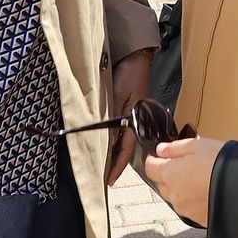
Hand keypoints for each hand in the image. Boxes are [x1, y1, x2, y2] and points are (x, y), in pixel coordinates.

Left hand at [107, 48, 152, 185]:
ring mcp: (130, 116)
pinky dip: (111, 138)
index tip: (108, 181)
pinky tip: (104, 141)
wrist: (136, 57)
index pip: (125, 150)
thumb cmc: (130, 74)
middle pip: (123, 148)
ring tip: (100, 164)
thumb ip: (111, 115)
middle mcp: (134, 122)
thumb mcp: (117, 95)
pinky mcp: (126, 109)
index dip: (116, 166)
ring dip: (112, 151)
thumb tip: (105, 136)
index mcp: (135, 121)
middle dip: (113, 163)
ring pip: (120, 140)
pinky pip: (118, 129)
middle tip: (101, 176)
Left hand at [144, 136, 223, 226]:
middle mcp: (174, 194)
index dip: (154, 160)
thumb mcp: (198, 145)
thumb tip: (161, 150)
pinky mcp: (198, 219)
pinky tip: (206, 191)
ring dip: (181, 188)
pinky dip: (193, 200)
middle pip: (162, 184)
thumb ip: (175, 147)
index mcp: (170, 174)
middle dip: (169, 174)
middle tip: (186, 165)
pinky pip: (189, 208)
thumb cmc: (222, 164)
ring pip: (175, 197)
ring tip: (200, 178)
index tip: (160, 155)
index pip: (150, 167)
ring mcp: (186, 209)